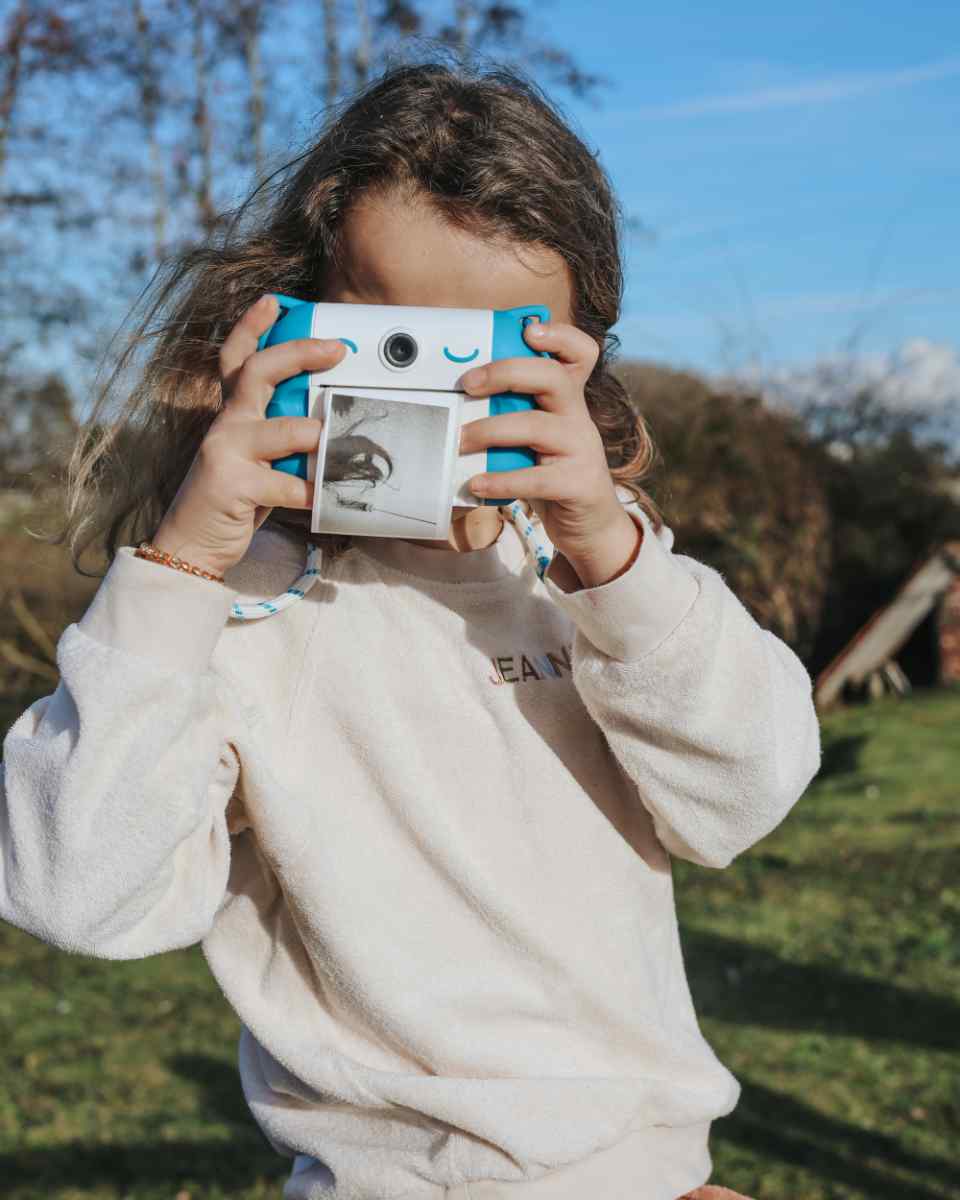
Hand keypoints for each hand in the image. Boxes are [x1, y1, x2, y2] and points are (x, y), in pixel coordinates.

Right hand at [152, 295, 345, 576]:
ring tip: (342, 446)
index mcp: (229, 415)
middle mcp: (224, 425)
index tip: (275, 301)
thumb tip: (325, 421)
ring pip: (283, 430)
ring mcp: (225, 453)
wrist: (190, 545)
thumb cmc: (232, 501)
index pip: (236, 358)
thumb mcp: (252, 458)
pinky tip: (328, 499)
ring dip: (318, 437)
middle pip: (258, 372)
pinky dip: (312, 493)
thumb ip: (277, 434)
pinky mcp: (233, 486)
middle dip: (299, 353)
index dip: (253, 326)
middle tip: (337, 349)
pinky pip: (287, 485)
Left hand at [457, 320, 640, 587]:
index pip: (580, 354)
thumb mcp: (535, 438)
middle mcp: (579, 418)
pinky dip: (501, 480)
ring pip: (538, 427)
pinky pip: (536, 479)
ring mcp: (582, 451)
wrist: (589, 525)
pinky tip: (476, 483)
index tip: (529, 330)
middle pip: (552, 378)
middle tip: (466, 384)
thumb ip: (511, 415)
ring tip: (459, 441)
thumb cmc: (551, 473)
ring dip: (491, 431)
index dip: (560, 336)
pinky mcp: (578, 486)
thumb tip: (455, 401)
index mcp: (569, 400)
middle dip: (506, 372)